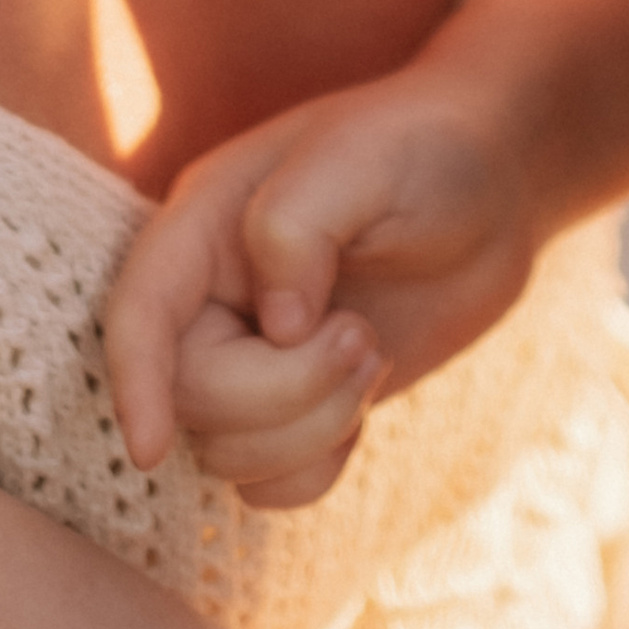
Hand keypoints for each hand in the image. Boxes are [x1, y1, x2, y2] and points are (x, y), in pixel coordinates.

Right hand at [104, 66, 540, 506]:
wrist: (495, 183)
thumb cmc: (423, 147)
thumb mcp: (361, 158)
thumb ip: (295, 225)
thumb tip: (274, 326)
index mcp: (207, 220)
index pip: (141, 308)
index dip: (134, 378)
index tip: (150, 448)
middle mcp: (213, 293)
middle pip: (190, 393)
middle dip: (283, 390)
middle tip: (360, 336)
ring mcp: (251, 354)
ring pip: (226, 449)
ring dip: (311, 426)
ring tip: (370, 351)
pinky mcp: (296, 402)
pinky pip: (271, 481)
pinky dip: (318, 463)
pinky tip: (363, 403)